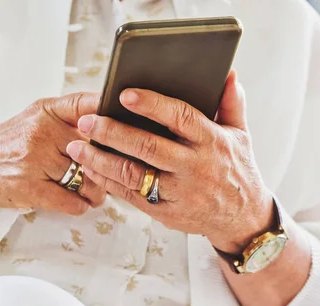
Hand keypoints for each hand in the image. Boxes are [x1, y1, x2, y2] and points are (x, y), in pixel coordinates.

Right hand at [0, 93, 106, 213]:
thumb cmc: (16, 141)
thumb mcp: (41, 117)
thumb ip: (74, 117)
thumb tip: (115, 123)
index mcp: (48, 113)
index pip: (84, 104)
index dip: (108, 110)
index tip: (128, 120)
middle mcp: (43, 133)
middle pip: (96, 151)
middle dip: (110, 166)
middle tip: (115, 172)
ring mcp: (36, 161)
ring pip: (88, 180)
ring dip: (97, 191)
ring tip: (96, 192)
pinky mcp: (31, 188)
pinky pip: (72, 201)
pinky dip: (80, 205)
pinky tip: (79, 201)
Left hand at [67, 71, 274, 252]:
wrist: (242, 218)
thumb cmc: (238, 170)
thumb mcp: (240, 135)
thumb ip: (232, 103)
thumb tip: (228, 74)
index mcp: (212, 142)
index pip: (181, 117)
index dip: (152, 105)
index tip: (125, 94)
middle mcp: (195, 166)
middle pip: (149, 146)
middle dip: (113, 133)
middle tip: (87, 121)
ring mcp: (179, 191)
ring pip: (134, 174)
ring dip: (102, 159)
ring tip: (77, 146)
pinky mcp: (166, 211)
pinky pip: (132, 195)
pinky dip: (109, 182)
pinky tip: (92, 168)